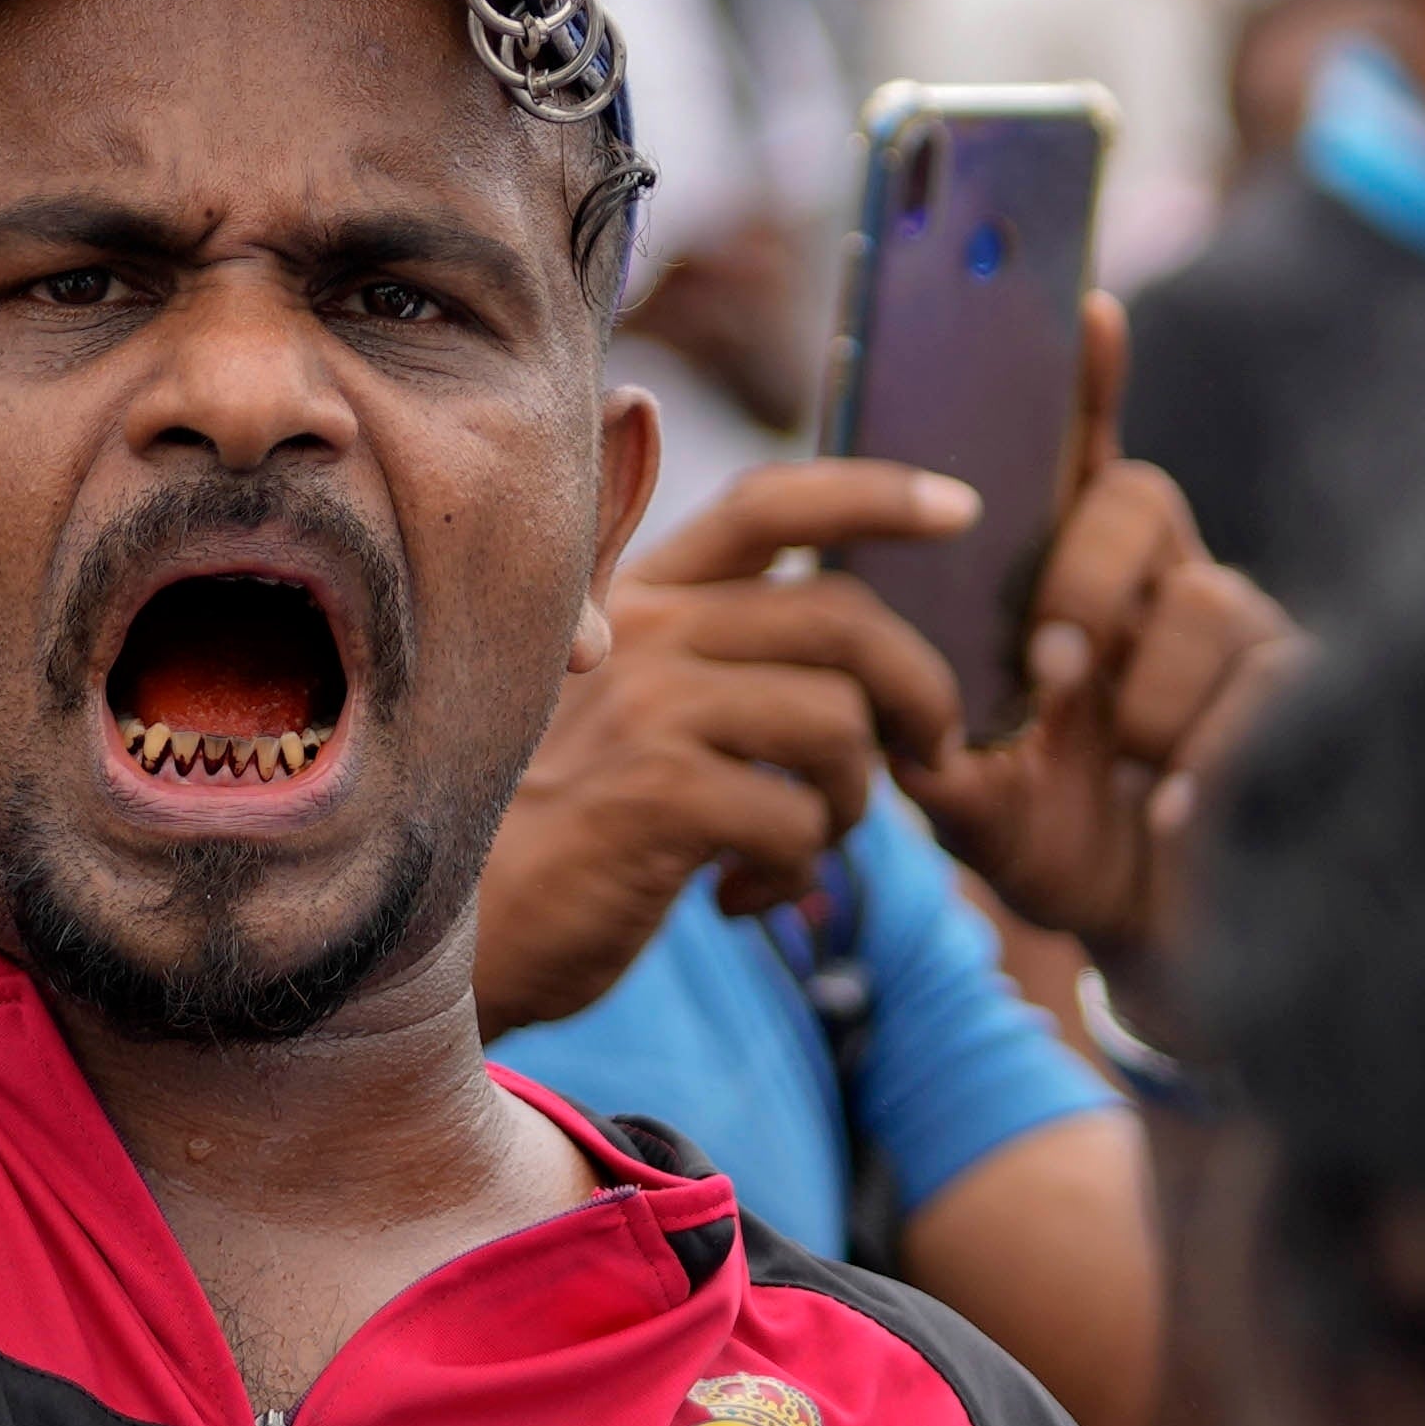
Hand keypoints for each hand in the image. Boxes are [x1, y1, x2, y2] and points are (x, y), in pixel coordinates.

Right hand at [467, 455, 975, 1035]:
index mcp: (639, 594)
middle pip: (842, 619)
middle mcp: (644, 629)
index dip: (874, 495)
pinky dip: (796, 874)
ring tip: (801, 845)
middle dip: (920, 691)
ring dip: (854, 803)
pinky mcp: (660, 795)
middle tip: (933, 756)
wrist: (464, 931)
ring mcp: (649, 706)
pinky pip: (800, 821)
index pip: (770, 505)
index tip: (960, 509)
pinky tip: (740, 895)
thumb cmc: (549, 817)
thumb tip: (715, 494)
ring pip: (838, 723)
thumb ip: (678, 618)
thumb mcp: (604, 694)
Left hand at [903, 298, 1300, 964]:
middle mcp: (1164, 581)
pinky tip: (1180, 814)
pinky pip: (1262, 691)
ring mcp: (1242, 632)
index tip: (1084, 308)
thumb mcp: (976, 799)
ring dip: (1145, 696)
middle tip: (1048, 668)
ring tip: (1126, 768)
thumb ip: (934, 753)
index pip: (1080, 460)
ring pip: (1204, 601)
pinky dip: (1207, 758)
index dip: (1087, 382)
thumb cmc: (1061, 843)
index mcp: (1078, 579)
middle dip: (1082, 573)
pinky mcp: (1303, 697)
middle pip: (1138, 498)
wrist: (1156, 939)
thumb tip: (906, 720)